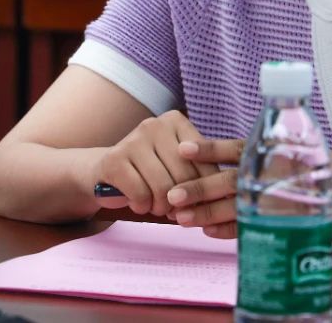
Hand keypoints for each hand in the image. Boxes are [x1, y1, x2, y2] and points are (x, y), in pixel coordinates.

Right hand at [95, 110, 239, 216]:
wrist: (105, 172)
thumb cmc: (150, 171)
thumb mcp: (176, 164)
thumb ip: (199, 172)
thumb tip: (226, 195)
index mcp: (176, 121)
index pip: (204, 161)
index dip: (205, 189)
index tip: (201, 205)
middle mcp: (154, 124)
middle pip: (184, 175)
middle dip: (182, 201)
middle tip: (176, 211)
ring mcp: (133, 139)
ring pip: (163, 187)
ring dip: (161, 207)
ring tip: (156, 206)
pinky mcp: (114, 159)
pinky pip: (141, 194)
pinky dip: (142, 206)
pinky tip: (139, 202)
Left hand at [165, 145, 331, 241]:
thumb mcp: (312, 157)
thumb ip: (277, 160)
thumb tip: (241, 164)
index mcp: (283, 151)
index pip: (240, 147)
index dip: (211, 148)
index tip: (184, 149)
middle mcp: (282, 171)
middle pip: (233, 179)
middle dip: (199, 188)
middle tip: (171, 196)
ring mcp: (288, 198)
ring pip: (239, 205)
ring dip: (209, 212)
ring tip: (182, 218)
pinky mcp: (295, 223)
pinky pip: (256, 228)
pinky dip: (233, 231)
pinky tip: (212, 233)